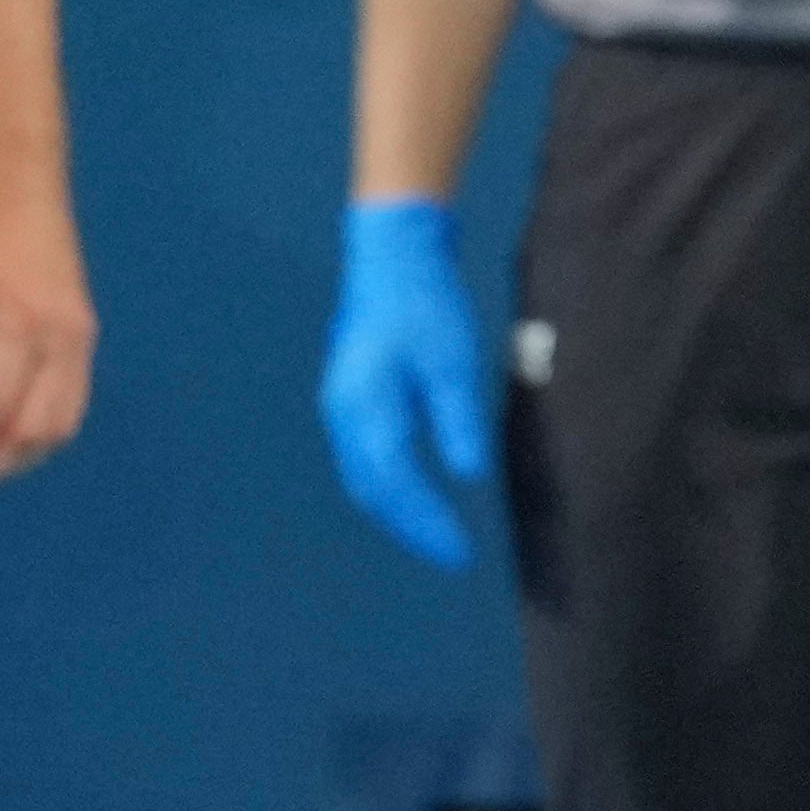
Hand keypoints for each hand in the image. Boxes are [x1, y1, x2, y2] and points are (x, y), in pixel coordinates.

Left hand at [0, 156, 96, 503]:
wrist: (17, 175)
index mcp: (17, 322)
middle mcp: (61, 338)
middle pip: (32, 430)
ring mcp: (80, 339)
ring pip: (58, 425)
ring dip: (16, 459)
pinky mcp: (84, 337)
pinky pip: (70, 405)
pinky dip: (38, 434)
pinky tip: (4, 441)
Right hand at [316, 197, 495, 571]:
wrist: (391, 255)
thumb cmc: (426, 302)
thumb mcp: (454, 358)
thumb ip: (459, 419)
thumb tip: (468, 474)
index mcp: (368, 405)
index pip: (397, 483)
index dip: (428, 524)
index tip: (463, 552)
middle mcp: (344, 414)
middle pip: (373, 490)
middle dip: (412, 528)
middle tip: (453, 555)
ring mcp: (341, 407)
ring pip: (364, 478)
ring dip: (399, 512)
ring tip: (437, 535)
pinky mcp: (350, 400)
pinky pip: (365, 460)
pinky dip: (391, 488)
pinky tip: (417, 496)